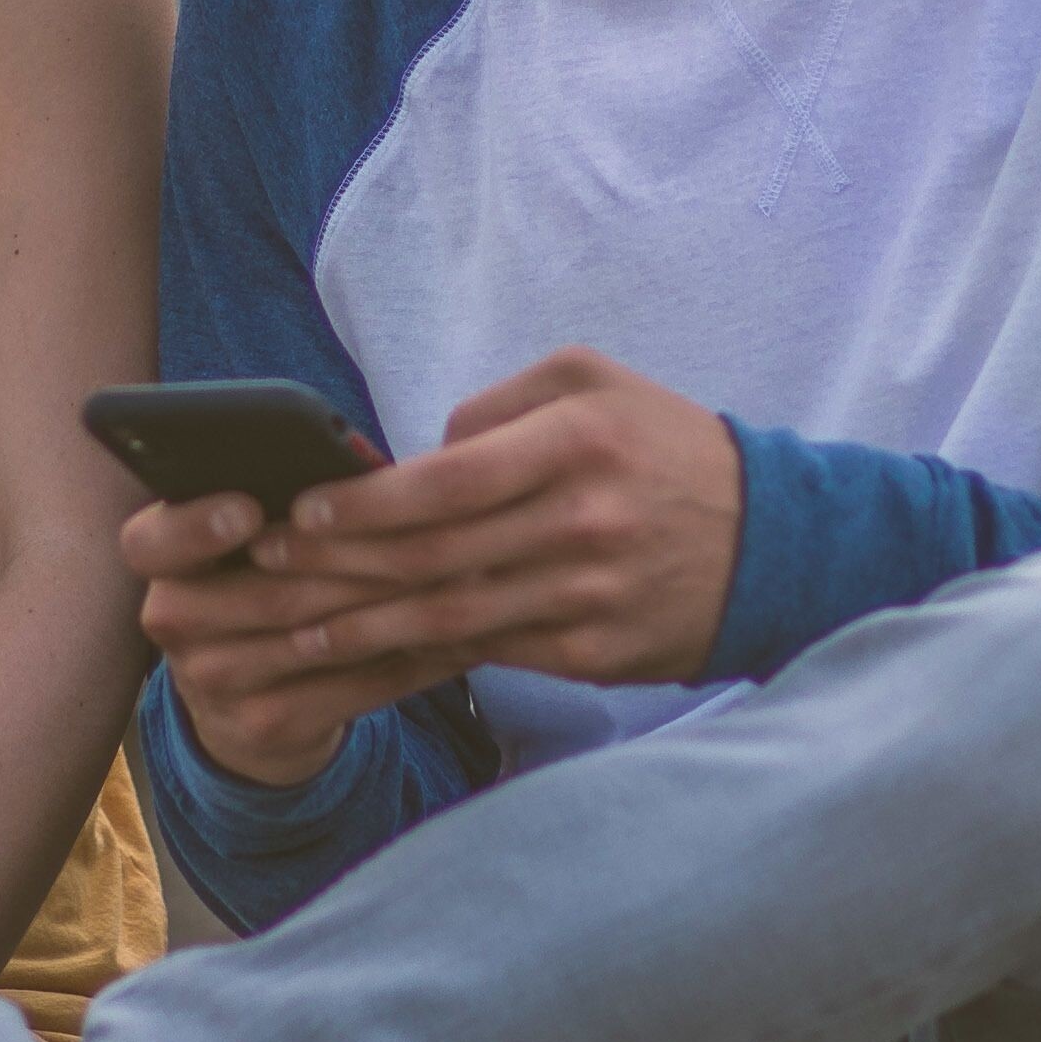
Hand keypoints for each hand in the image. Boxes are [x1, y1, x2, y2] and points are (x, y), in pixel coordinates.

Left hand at [141, 349, 742, 778]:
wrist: (772, 543)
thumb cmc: (664, 447)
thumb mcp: (595, 385)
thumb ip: (500, 405)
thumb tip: (420, 452)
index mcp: (574, 445)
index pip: (443, 484)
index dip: (362, 505)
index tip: (300, 510)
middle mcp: (579, 524)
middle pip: (431, 558)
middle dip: (336, 567)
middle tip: (268, 566)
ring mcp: (586, 598)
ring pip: (449, 618)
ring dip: (361, 627)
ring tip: (295, 627)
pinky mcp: (592, 653)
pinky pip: (489, 654)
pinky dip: (420, 656)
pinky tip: (369, 654)